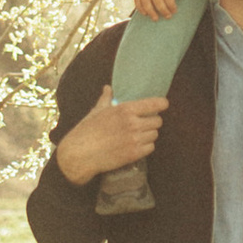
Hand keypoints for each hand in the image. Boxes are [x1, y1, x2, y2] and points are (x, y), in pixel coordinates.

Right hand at [55, 89, 170, 185]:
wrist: (80, 154)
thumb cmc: (87, 130)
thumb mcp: (97, 111)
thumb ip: (106, 99)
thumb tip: (108, 88)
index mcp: (125, 110)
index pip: (154, 104)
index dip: (161, 104)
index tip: (163, 105)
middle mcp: (133, 124)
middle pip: (158, 121)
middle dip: (152, 122)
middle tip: (144, 123)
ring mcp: (135, 139)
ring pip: (155, 135)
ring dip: (149, 134)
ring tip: (138, 135)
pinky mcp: (134, 154)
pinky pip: (151, 148)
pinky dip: (146, 146)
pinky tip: (137, 145)